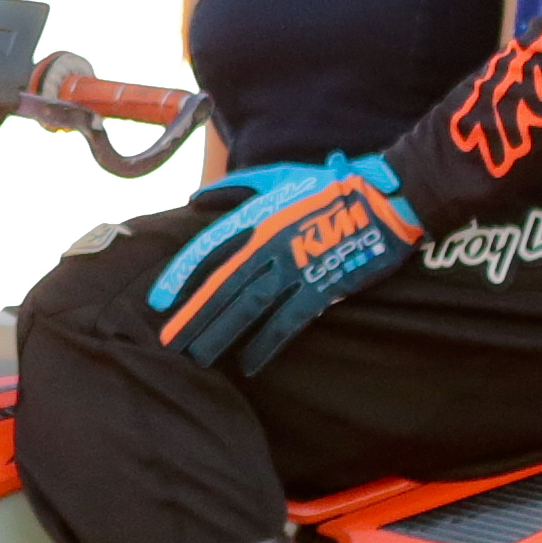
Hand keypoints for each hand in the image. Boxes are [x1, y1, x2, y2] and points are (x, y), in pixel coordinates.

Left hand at [142, 152, 421, 374]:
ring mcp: (296, 266)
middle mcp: (270, 242)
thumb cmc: (330, 186)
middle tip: (168, 344)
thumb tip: (196, 200)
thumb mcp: (278, 177)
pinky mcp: (322, 287)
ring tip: (198, 358)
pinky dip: (266, 344)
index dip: (180, 275)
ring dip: (220, 334)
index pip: (207, 247)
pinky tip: (248, 365)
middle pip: (222, 285)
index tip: (156, 301)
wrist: (384, 198)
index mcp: (258, 215)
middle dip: (193, 317)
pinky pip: (287, 321)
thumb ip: (235, 188)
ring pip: (248, 307)